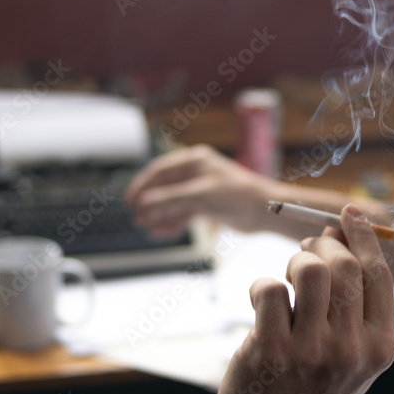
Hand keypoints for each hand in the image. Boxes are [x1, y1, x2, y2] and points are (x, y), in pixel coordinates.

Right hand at [125, 144, 279, 237]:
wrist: (264, 211)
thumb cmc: (238, 195)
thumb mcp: (199, 195)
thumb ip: (169, 199)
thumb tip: (143, 204)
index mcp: (194, 160)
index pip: (159, 170)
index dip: (142, 185)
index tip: (129, 200)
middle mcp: (196, 173)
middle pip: (164, 188)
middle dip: (150, 205)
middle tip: (138, 220)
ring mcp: (200, 189)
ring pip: (173, 203)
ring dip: (161, 216)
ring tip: (149, 230)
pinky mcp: (206, 205)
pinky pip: (183, 213)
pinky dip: (174, 223)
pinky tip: (164, 233)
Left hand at [217, 205, 393, 393]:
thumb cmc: (316, 386)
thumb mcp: (355, 354)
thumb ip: (358, 302)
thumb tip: (341, 230)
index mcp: (379, 348)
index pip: (377, 274)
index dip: (362, 236)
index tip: (346, 214)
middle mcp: (351, 350)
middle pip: (343, 266)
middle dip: (320, 246)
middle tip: (305, 252)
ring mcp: (310, 352)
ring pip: (307, 269)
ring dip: (293, 261)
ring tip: (287, 277)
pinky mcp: (270, 352)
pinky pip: (269, 288)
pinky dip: (262, 285)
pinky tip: (261, 303)